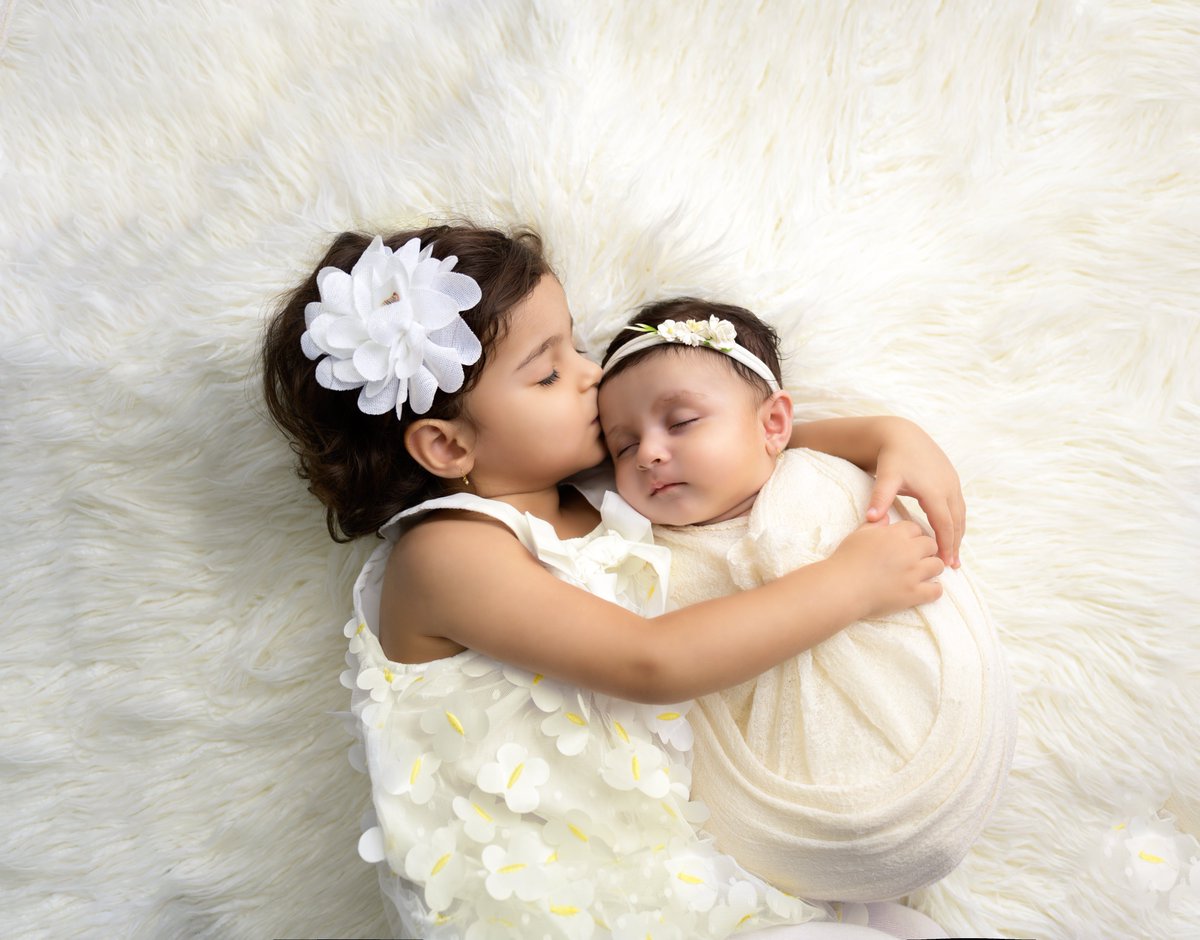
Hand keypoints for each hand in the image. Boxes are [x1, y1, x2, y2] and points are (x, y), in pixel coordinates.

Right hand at [831, 518, 944, 618]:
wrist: (841, 588)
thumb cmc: (845, 560)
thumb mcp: (858, 535)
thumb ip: (875, 525)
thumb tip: (886, 517)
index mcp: (894, 535)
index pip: (915, 528)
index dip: (912, 536)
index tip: (907, 543)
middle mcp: (908, 552)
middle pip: (931, 545)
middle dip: (925, 550)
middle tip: (916, 558)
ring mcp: (913, 573)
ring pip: (937, 565)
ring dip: (932, 567)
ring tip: (923, 573)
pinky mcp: (914, 594)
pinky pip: (936, 590)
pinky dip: (934, 589)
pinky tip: (926, 589)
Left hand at [864, 419, 965, 567]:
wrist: (901, 434)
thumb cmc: (892, 457)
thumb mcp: (886, 477)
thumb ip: (879, 499)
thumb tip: (870, 520)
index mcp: (934, 490)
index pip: (944, 524)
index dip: (946, 544)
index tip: (945, 563)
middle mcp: (948, 487)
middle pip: (957, 522)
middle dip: (956, 544)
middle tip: (953, 566)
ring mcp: (952, 482)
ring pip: (960, 514)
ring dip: (958, 534)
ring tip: (954, 554)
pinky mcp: (951, 478)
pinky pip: (958, 505)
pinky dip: (957, 521)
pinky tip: (951, 531)